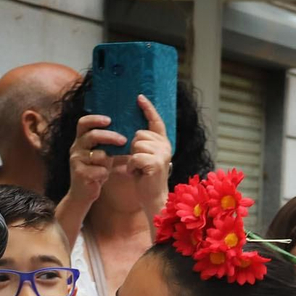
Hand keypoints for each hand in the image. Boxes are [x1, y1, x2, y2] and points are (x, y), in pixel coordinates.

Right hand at [67, 114, 124, 208]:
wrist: (83, 193)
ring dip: (107, 161)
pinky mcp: (79, 173)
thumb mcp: (103, 153)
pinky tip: (102, 177)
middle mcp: (76, 148)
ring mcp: (76, 160)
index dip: (95, 119)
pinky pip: (99, 170)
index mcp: (81, 140)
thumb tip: (130, 130)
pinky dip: (104, 173)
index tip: (109, 120)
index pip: (83, 123)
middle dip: (110, 136)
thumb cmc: (96, 170)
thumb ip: (110, 143)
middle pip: (92, 135)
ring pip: (98, 155)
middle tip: (123, 140)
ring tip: (107, 167)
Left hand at [128, 95, 172, 221]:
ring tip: (139, 169)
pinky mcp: (156, 163)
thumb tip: (131, 132)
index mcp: (163, 142)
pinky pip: (135, 157)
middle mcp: (165, 145)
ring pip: (136, 144)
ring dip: (132, 158)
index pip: (155, 121)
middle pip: (139, 134)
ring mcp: (162, 154)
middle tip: (139, 163)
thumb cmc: (145, 178)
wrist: (153, 198)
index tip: (139, 97)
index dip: (147, 108)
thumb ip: (141, 144)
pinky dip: (132, 166)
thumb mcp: (144, 157)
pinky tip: (137, 174)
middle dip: (133, 148)